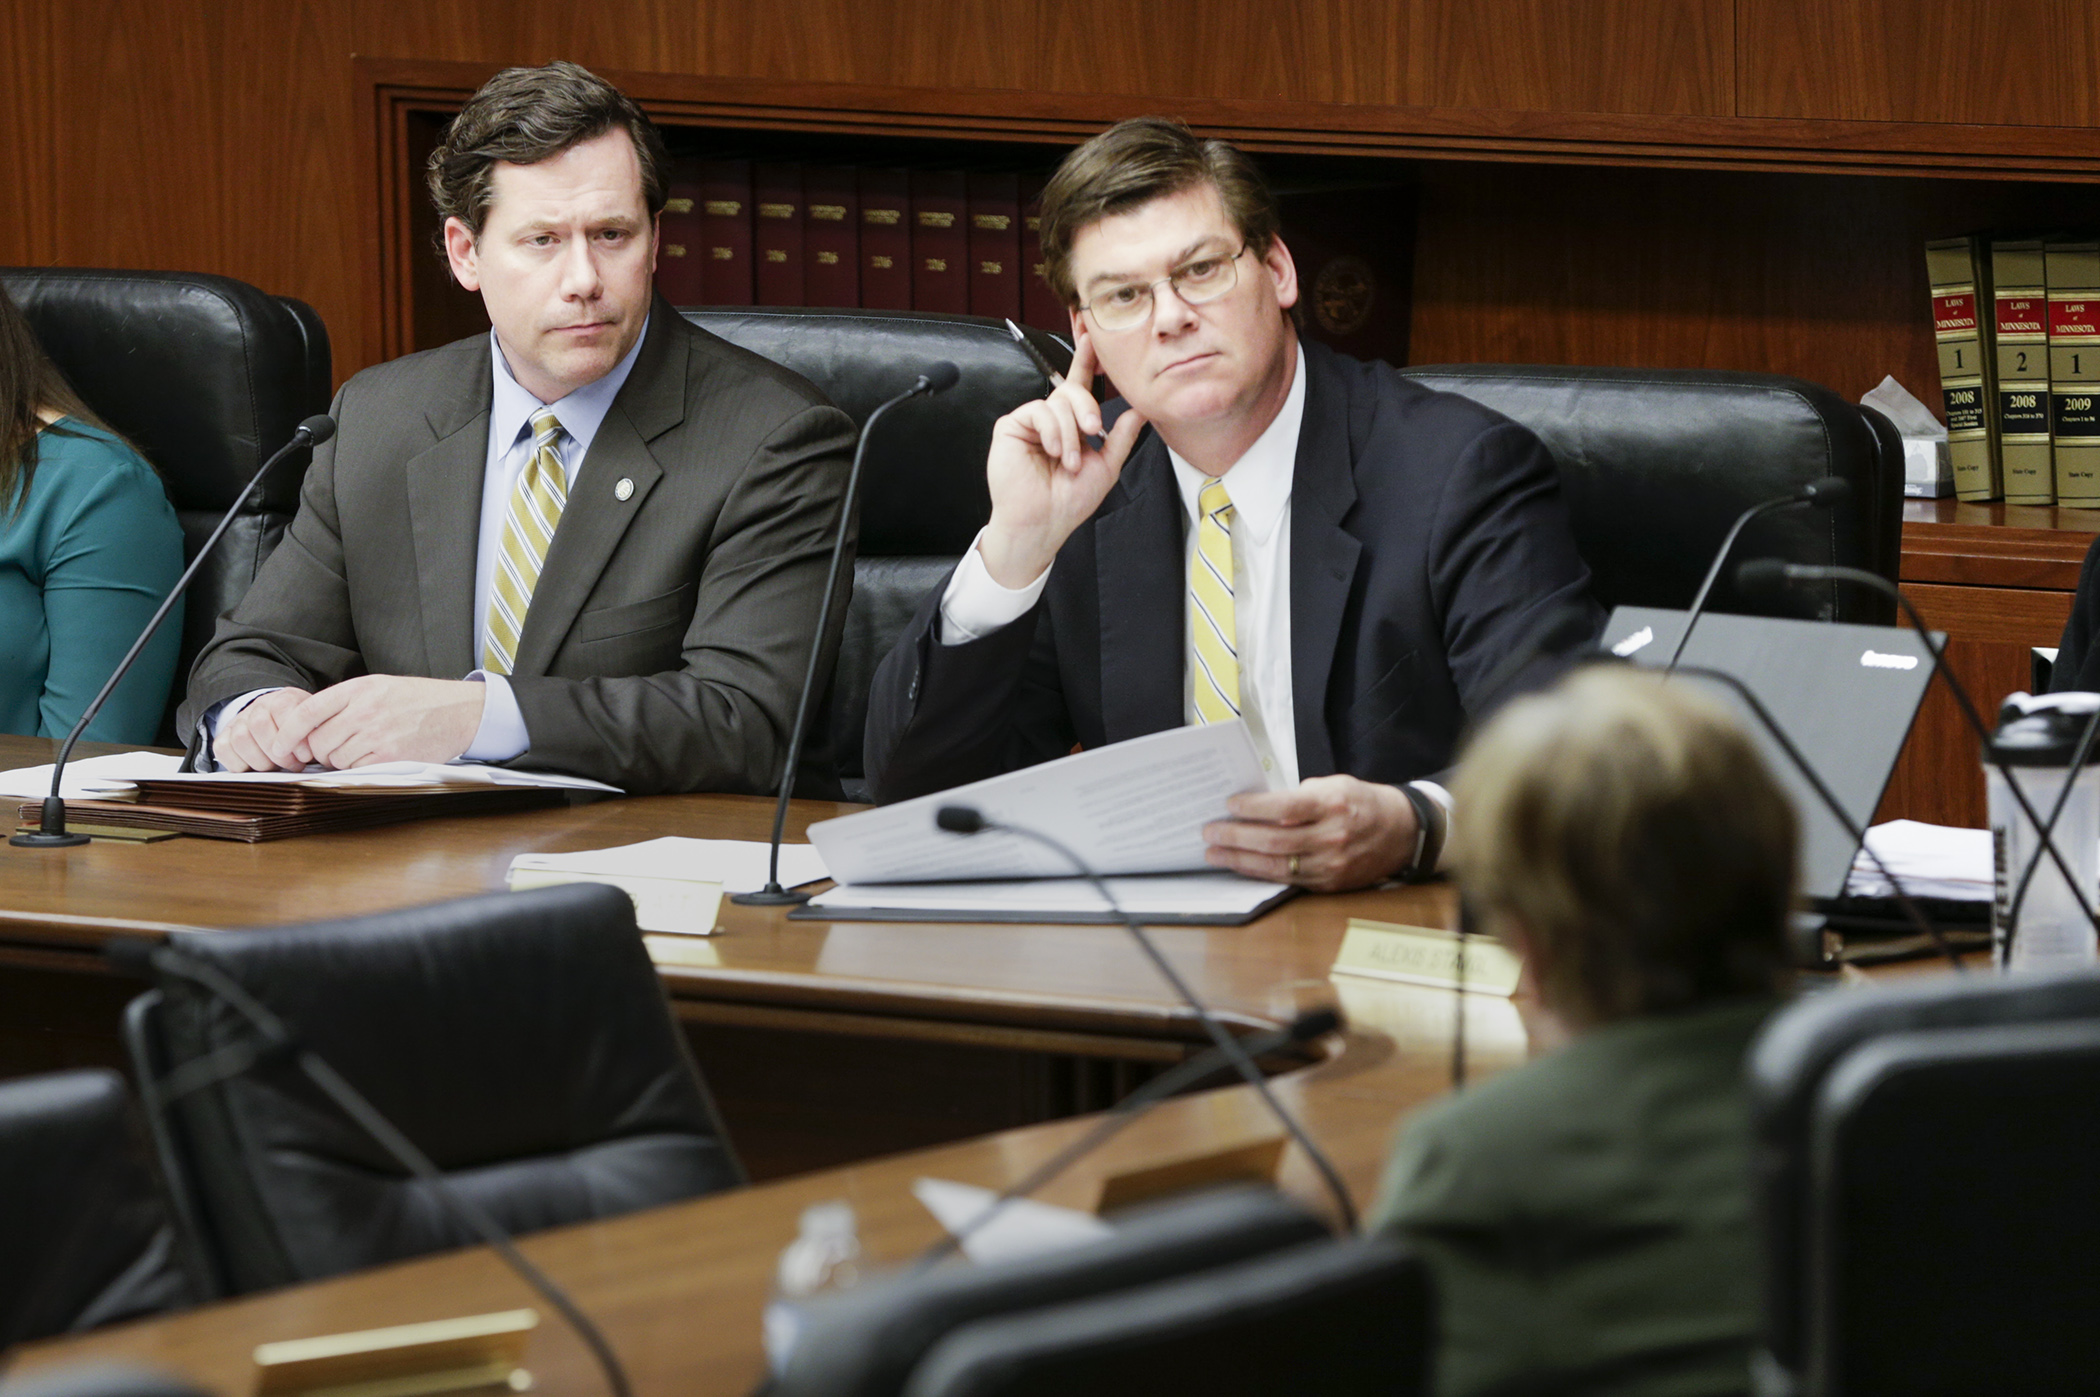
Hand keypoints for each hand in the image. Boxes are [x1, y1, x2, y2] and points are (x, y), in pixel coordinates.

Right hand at [215, 688, 315, 771]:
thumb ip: (316, 735)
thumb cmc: (303, 730)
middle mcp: (259, 705)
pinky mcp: (225, 736)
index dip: (293, 736)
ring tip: (277, 767)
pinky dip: (239, 764)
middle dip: (278, 753)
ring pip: (240, 738)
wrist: (280, 723)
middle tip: (293, 765)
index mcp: (285, 698)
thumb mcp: (317, 727)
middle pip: (259, 725)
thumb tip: (313, 753)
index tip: (305, 756)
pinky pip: (222, 748)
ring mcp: (239, 720)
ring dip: (261, 760)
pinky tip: (256, 768)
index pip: (282, 709)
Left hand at [264, 676, 487, 769]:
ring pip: (335, 759)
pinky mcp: (390, 756)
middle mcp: (364, 711)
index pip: (305, 712)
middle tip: (337, 747)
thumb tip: (307, 730)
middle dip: (320, 750)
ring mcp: (377, 735)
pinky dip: (360, 768)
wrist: (460, 711)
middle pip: (317, 741)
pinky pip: (356, 769)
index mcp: (357, 690)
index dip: (286, 733)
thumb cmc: (418, 700)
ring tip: (363, 748)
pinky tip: (376, 755)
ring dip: (341, 760)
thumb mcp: (377, 686)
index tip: (279, 746)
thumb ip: (343, 702)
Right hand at [978, 330, 1148, 586]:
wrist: (1043, 521)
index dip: (1085, 362)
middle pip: (1072, 391)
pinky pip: (1038, 411)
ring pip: (1057, 402)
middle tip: (1093, 431)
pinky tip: (1051, 451)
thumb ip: (1121, 436)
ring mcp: (1030, 422)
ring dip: (1070, 433)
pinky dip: (1051, 431)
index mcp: (1072, 426)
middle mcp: (1051, 419)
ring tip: (1067, 461)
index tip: (1092, 339)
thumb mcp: (1107, 465)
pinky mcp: (1011, 426)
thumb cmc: (1070, 501)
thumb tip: (1140, 409)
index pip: (1079, 387)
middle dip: (1087, 408)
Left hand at [1202, 775, 1420, 891]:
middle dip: (1236, 837)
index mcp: (1333, 805)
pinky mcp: (1330, 884)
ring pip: (1277, 866)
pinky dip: (1260, 873)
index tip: (1229, 805)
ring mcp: (1332, 864)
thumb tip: (1257, 805)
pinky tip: (1241, 865)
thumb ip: (1299, 795)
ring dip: (1240, 860)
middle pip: (1275, 841)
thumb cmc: (1361, 802)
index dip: (1253, 809)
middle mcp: (1333, 837)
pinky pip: (1288, 880)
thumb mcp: (1334, 784)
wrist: (1402, 832)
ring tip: (1215, 853)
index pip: (1285, 808)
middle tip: (1210, 832)